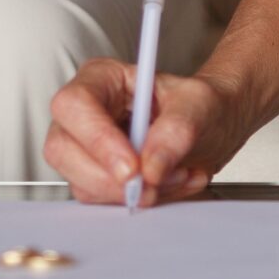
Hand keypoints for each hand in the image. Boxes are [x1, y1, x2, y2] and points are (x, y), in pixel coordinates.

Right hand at [44, 60, 247, 206]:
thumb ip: (176, 131)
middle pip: (63, 149)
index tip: (132, 167)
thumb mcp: (200, 105)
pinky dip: (137, 201)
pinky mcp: (96, 176)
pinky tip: (168, 185)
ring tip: (175, 177)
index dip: (97, 139)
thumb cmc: (202, 103)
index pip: (75, 105)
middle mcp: (85, 112)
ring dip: (130, 193)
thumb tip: (150, 167)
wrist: (215, 125)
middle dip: (111, 177)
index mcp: (102, 78)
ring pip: (80, 182)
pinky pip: (101, 200)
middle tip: (154, 183)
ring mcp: (85, 147)